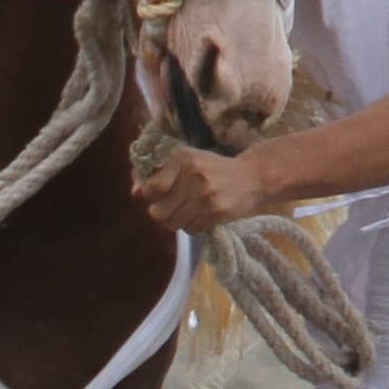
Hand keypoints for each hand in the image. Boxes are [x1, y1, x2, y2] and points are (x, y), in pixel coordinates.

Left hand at [138, 144, 269, 233]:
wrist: (254, 176)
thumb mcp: (188, 162)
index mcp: (182, 159)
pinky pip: (191, 229)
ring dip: (177, 221)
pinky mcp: (216, 212)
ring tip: (188, 211)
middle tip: (173, 206)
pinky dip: (192, 226)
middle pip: (158, 212)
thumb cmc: (215, 168)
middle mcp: (193, 175)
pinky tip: (201, 215)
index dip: (150, 197)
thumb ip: (160, 175)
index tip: (158, 196)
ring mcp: (205, 195)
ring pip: (173, 223)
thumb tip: (134, 194)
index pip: (151, 189)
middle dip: (162, 213)